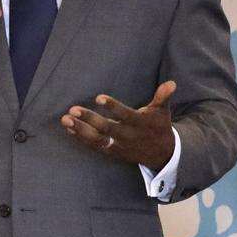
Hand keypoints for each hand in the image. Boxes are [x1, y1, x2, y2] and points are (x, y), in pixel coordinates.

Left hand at [61, 81, 176, 167]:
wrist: (162, 154)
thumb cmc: (158, 126)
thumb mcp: (162, 112)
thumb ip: (163, 97)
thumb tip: (172, 83)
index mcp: (140, 123)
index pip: (125, 114)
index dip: (113, 107)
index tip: (98, 98)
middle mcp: (128, 135)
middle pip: (106, 128)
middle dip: (89, 119)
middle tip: (72, 109)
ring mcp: (119, 145)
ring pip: (97, 139)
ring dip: (80, 130)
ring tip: (65, 119)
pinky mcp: (112, 152)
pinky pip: (95, 146)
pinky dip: (81, 138)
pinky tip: (68, 129)